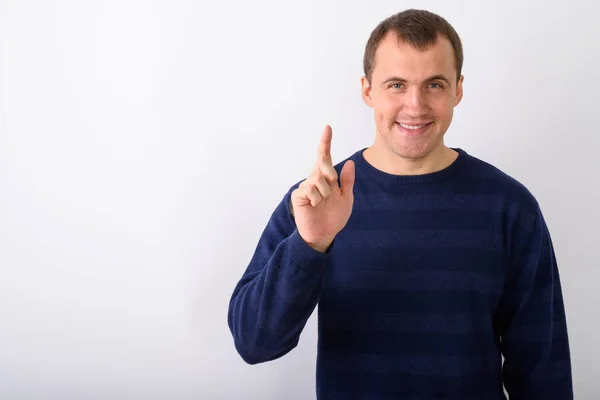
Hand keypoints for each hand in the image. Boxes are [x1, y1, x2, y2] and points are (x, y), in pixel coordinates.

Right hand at [291, 125, 354, 252]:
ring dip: (325, 194)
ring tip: (321, 204)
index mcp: (326, 178)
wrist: (323, 235)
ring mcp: (305, 186)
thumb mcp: (346, 199)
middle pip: (323, 164)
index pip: (325, 157)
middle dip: (330, 175)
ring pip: (318, 180)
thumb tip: (350, 163)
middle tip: (331, 192)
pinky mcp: (298, 195)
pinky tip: (314, 206)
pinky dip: (316, 199)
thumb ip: (347, 181)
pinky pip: (310, 190)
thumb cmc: (333, 217)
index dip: (326, 142)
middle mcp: (314, 179)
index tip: (328, 128)